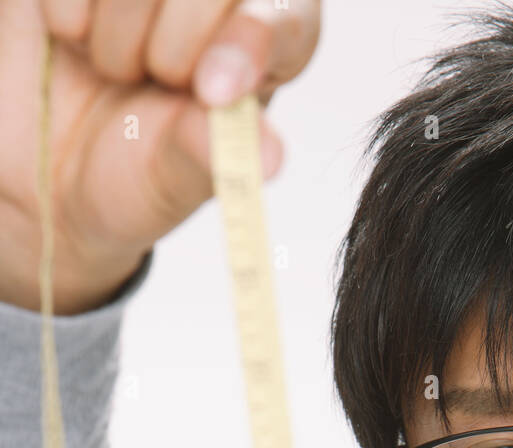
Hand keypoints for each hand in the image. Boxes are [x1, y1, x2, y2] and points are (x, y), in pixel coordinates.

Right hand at [0, 0, 321, 311]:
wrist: (42, 170)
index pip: (286, 16)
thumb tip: (270, 158)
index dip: (253, 40)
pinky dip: (68, 11)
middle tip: (154, 85)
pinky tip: (74, 38)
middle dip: (174, 49)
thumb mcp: (171, 181)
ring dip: (118, 36)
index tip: (211, 92)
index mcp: (264, 45)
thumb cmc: (130, 174)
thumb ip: (212, 155)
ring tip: (114, 70)